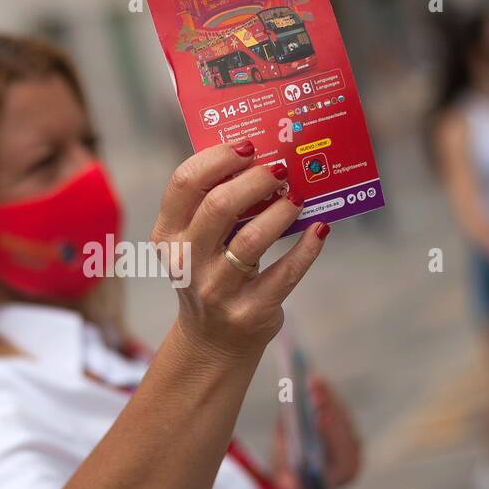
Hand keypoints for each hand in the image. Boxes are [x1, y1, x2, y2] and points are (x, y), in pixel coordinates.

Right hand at [151, 142, 327, 359]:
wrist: (213, 341)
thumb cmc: (211, 273)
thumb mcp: (197, 241)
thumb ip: (214, 204)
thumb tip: (262, 159)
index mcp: (168, 236)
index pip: (184, 184)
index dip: (218, 158)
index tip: (248, 147)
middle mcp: (186, 263)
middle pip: (218, 206)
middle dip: (255, 180)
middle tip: (279, 169)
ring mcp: (216, 290)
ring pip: (251, 240)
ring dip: (281, 211)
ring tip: (298, 197)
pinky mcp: (249, 312)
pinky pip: (284, 274)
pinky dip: (307, 248)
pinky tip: (320, 229)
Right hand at [270, 375, 362, 488]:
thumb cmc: (289, 484)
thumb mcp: (284, 472)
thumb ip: (286, 452)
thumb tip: (287, 418)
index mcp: (342, 476)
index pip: (339, 449)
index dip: (328, 431)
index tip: (318, 414)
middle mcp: (354, 460)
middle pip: (342, 427)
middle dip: (327, 404)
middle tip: (313, 383)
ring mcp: (353, 446)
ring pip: (342, 416)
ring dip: (327, 396)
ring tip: (312, 377)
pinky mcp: (348, 434)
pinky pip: (339, 413)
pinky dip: (328, 398)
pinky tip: (314, 383)